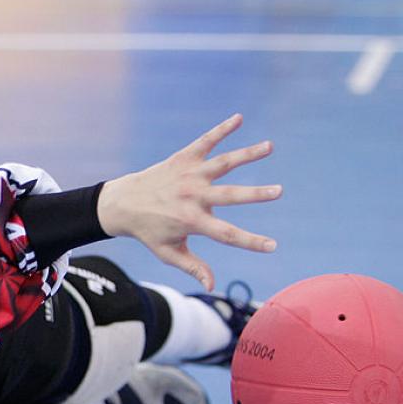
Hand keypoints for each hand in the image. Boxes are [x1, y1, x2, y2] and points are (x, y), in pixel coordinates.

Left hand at [96, 113, 280, 291]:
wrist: (122, 203)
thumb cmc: (149, 231)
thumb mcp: (168, 252)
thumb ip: (192, 266)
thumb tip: (212, 285)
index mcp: (191, 221)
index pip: (227, 235)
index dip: (251, 242)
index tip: (273, 246)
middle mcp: (193, 196)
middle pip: (230, 195)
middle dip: (255, 194)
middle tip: (279, 191)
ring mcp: (189, 175)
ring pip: (223, 163)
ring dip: (247, 154)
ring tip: (269, 146)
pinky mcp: (184, 158)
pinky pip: (205, 141)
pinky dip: (221, 130)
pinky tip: (239, 118)